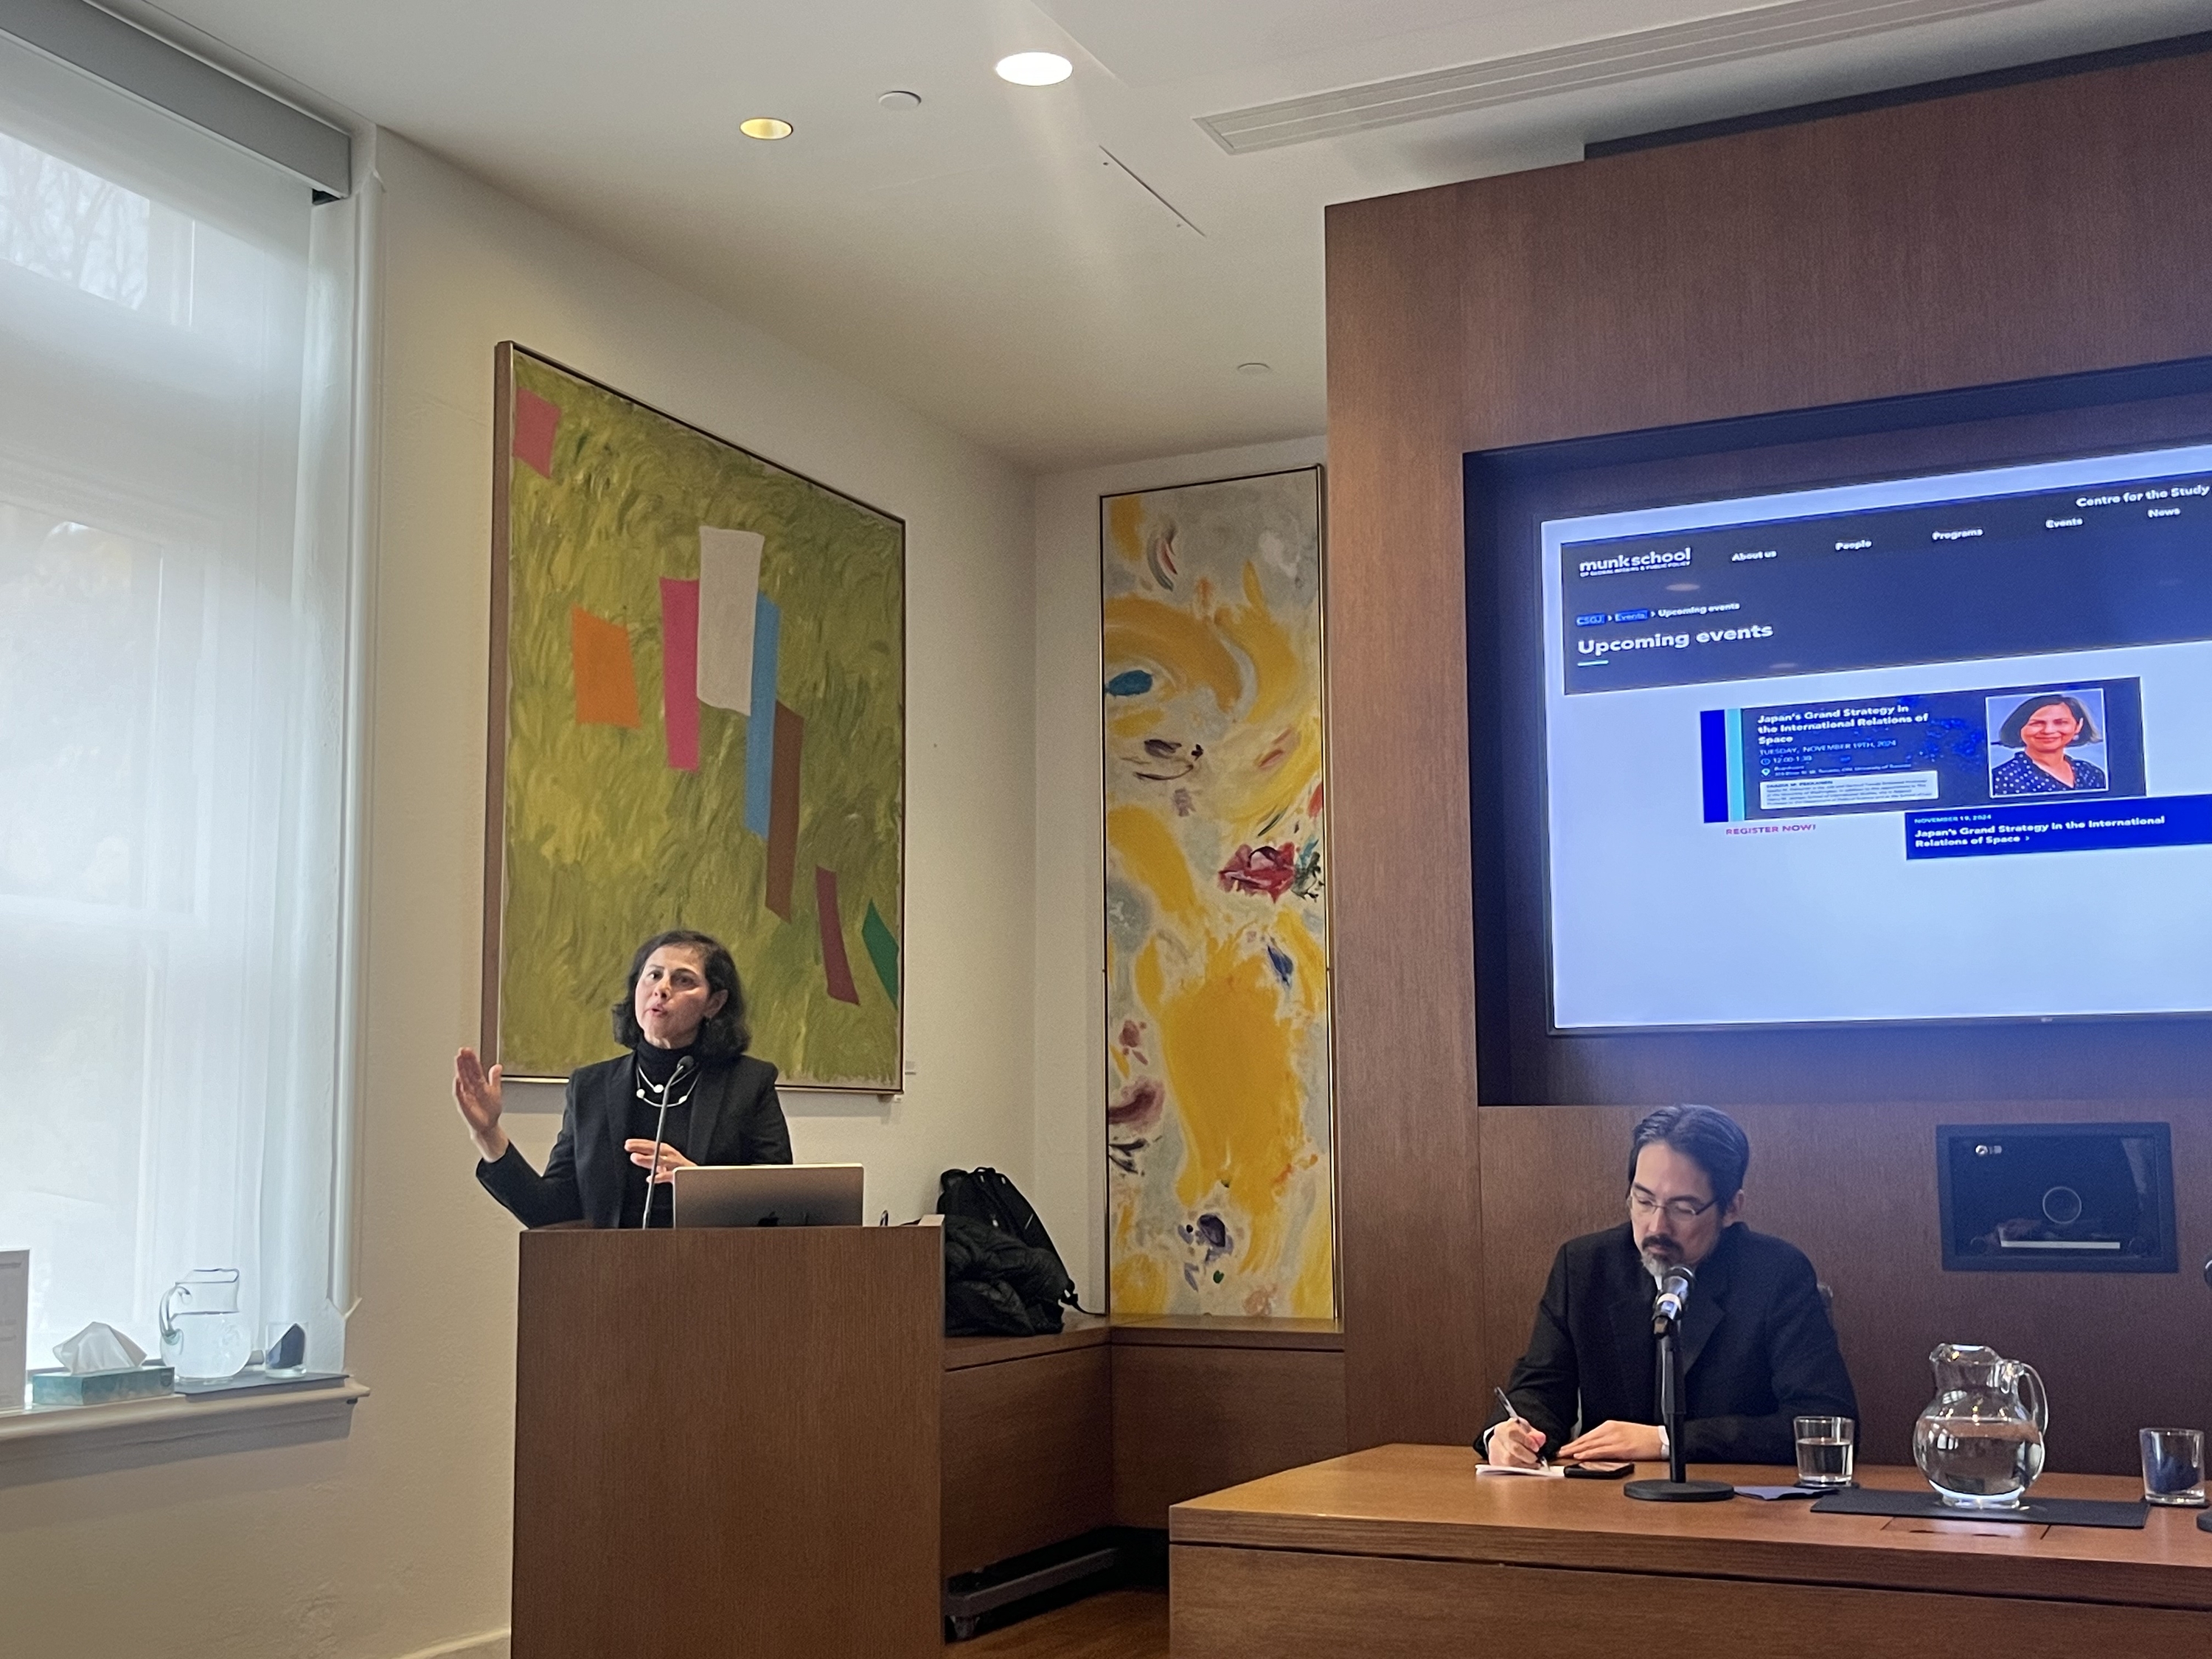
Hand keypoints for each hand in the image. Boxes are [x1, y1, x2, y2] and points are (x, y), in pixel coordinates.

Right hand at [453, 1047, 509, 1162]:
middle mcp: (472, 1088)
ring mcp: (467, 1095)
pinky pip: (460, 1095)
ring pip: (462, 1080)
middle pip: (467, 1072)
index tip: (468, 1050)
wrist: (488, 1125)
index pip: (474, 1069)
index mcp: (479, 1084)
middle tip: (462, 1050)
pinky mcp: (464, 1104)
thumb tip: (497, 1066)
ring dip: (460, 1070)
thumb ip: (495, 1078)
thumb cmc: (490, 1109)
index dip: (471, 1059)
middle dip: (464, 1061)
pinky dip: (458, 1088)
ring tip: (457, 1059)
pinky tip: (457, 1079)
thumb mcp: (495, 1091)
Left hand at [625, 1139, 698, 1183]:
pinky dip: (660, 1176)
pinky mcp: (681, 1175)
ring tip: (636, 1158)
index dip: (640, 1143)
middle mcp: (672, 1155)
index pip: (652, 1145)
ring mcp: (677, 1165)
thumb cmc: (680, 1170)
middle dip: (642, 1147)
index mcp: (667, 1152)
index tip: (628, 1143)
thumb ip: (651, 1161)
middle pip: (656, 1149)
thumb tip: (636, 1156)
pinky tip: (651, 1178)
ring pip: (661, 1160)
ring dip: (648, 1159)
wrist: (698, 1179)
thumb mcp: (663, 1163)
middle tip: (628, 1147)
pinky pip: (670, 1175)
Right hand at [1484, 1417, 1546, 1466]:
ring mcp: (1494, 1454)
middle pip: (1513, 1448)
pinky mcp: (1496, 1465)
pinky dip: (1521, 1470)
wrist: (1501, 1443)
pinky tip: (1526, 1468)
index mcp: (1503, 1428)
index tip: (1536, 1448)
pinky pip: (1509, 1470)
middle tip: (1534, 1457)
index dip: (1527, 1441)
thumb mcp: (1525, 1430)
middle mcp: (1496, 1440)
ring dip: (1525, 1464)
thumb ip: (1534, 1434)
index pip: (1513, 1433)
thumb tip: (1540, 1438)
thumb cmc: (1515, 1436)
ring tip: (1532, 1463)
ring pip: (1510, 1462)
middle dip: (1527, 1455)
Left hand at [1560, 1420, 1663, 1462]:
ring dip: (1576, 1451)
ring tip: (1564, 1455)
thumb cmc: (1644, 1437)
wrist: (1661, 1439)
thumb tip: (1594, 1447)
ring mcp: (1615, 1439)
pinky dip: (1589, 1454)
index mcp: (1610, 1426)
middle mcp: (1610, 1430)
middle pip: (1586, 1440)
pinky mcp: (1622, 1448)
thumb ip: (1608, 1438)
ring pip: (1591, 1445)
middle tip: (1558, 1452)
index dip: (1574, 1442)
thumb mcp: (1623, 1433)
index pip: (1587, 1435)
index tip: (1564, 1447)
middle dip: (1571, 1446)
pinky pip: (1601, 1451)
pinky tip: (1580, 1456)